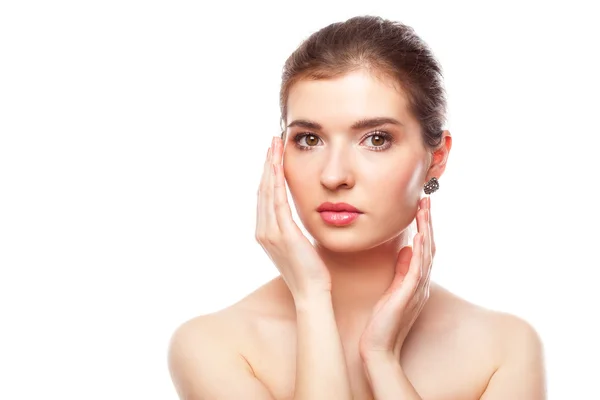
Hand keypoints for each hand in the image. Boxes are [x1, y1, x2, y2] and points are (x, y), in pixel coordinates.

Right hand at [255, 136, 331, 300]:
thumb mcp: (299, 246)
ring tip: (275, 145)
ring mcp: (270, 232)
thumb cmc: (311, 271)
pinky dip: (277, 181)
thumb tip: (297, 220)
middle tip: (273, 140)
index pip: (266, 196)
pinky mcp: (283, 233)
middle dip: (268, 163)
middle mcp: (263, 231)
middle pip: (263, 189)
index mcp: (266, 233)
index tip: (274, 154)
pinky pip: (278, 201)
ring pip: (268, 191)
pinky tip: (279, 165)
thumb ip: (293, 231)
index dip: (269, 173)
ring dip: (271, 165)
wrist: (311, 292)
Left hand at [359, 196, 434, 359]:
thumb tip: (406, 250)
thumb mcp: (393, 291)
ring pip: (426, 254)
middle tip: (426, 199)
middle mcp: (421, 283)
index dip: (424, 226)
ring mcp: (417, 290)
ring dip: (426, 230)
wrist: (378, 349)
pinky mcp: (408, 296)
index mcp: (416, 281)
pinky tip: (419, 236)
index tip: (421, 206)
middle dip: (428, 222)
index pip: (424, 248)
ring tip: (424, 209)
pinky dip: (420, 252)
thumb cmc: (383, 322)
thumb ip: (401, 271)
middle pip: (430, 246)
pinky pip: (417, 269)